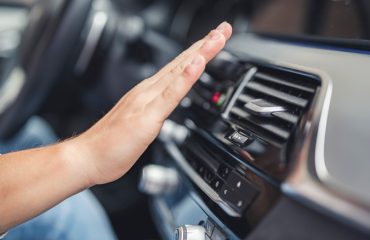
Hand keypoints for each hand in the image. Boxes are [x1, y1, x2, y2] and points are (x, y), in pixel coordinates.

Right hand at [70, 22, 232, 184]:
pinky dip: (186, 77)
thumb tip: (164, 105)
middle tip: (223, 28)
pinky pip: (170, 94)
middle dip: (205, 44)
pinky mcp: (147, 116)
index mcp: (148, 93)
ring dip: (201, 52)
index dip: (198, 52)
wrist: (87, 156)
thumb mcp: (140, 122)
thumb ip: (153, 109)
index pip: (178, 68)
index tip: (214, 40)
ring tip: (218, 37)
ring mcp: (147, 101)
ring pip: (180, 71)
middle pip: (182, 63)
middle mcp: (148, 91)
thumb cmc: (111, 143)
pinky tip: (197, 63)